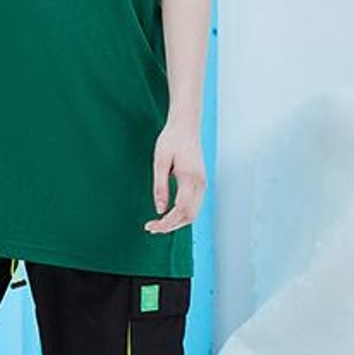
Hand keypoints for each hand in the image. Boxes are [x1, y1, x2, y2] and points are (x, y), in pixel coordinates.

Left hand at [143, 119, 206, 233]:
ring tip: (159, 224)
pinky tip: (169, 214)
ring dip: (177, 222)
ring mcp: (203, 183)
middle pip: (189, 216)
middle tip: (152, 228)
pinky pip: (194, 205)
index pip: (180, 210)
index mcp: (190, 178)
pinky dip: (182, 214)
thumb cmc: (171, 140)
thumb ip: (160, 186)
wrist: (186, 126)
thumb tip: (159, 209)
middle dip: (171, 226)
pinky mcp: (201, 182)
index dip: (166, 223)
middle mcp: (200, 183)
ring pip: (194, 213)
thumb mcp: (160, 161)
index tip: (150, 227)